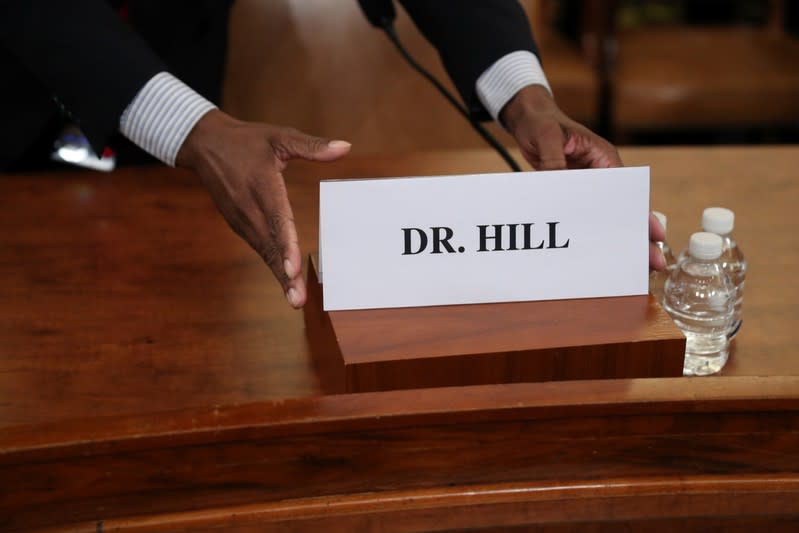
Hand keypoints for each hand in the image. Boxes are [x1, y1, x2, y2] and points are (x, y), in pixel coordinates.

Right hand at [176, 110, 350, 307]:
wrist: (204, 144)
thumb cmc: (246, 140)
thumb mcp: (279, 136)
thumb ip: (312, 146)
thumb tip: (345, 148)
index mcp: (261, 185)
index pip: (276, 218)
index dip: (285, 245)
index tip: (292, 268)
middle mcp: (249, 207)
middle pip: (270, 245)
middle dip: (284, 274)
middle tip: (298, 299)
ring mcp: (241, 219)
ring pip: (264, 251)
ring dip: (279, 276)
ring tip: (295, 299)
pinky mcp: (239, 225)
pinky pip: (259, 248)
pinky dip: (272, 266)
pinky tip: (286, 283)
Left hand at [501, 85, 664, 270]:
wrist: (526, 117)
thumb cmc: (540, 122)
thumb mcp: (547, 138)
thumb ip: (553, 162)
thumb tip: (558, 185)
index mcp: (603, 158)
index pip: (627, 191)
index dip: (641, 214)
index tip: (655, 235)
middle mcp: (599, 172)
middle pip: (621, 208)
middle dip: (635, 235)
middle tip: (652, 264)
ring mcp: (585, 183)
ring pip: (603, 214)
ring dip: (613, 237)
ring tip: (627, 265)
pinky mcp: (570, 189)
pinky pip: (582, 212)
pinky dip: (588, 230)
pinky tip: (592, 251)